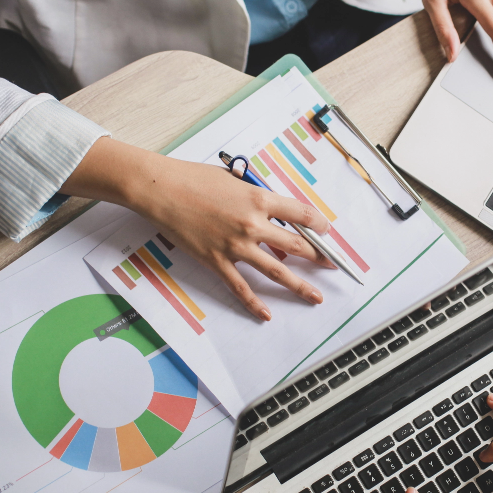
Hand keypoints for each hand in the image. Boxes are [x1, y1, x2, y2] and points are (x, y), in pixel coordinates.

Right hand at [60, 138, 333, 320]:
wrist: (160, 190)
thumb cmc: (194, 178)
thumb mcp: (234, 179)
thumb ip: (256, 196)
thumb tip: (271, 208)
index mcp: (259, 199)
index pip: (301, 213)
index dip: (319, 224)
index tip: (327, 231)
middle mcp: (253, 224)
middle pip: (296, 245)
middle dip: (318, 257)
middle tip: (332, 265)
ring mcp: (236, 245)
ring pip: (276, 270)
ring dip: (299, 285)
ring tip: (315, 297)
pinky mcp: (216, 260)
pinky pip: (240, 287)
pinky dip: (254, 302)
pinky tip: (267, 314)